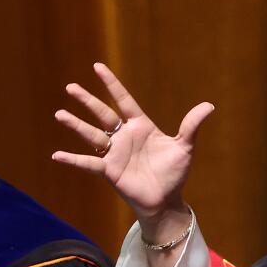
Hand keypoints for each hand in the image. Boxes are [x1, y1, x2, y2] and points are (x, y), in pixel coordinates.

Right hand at [51, 62, 213, 233]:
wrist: (166, 200)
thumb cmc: (174, 173)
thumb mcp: (184, 147)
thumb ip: (191, 125)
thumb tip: (209, 105)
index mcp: (140, 126)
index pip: (123, 100)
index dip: (112, 84)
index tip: (98, 67)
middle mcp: (124, 137)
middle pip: (102, 113)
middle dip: (87, 100)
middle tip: (70, 86)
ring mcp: (114, 153)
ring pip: (92, 135)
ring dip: (76, 125)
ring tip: (59, 113)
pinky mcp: (109, 171)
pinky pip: (88, 163)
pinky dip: (73, 159)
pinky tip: (57, 155)